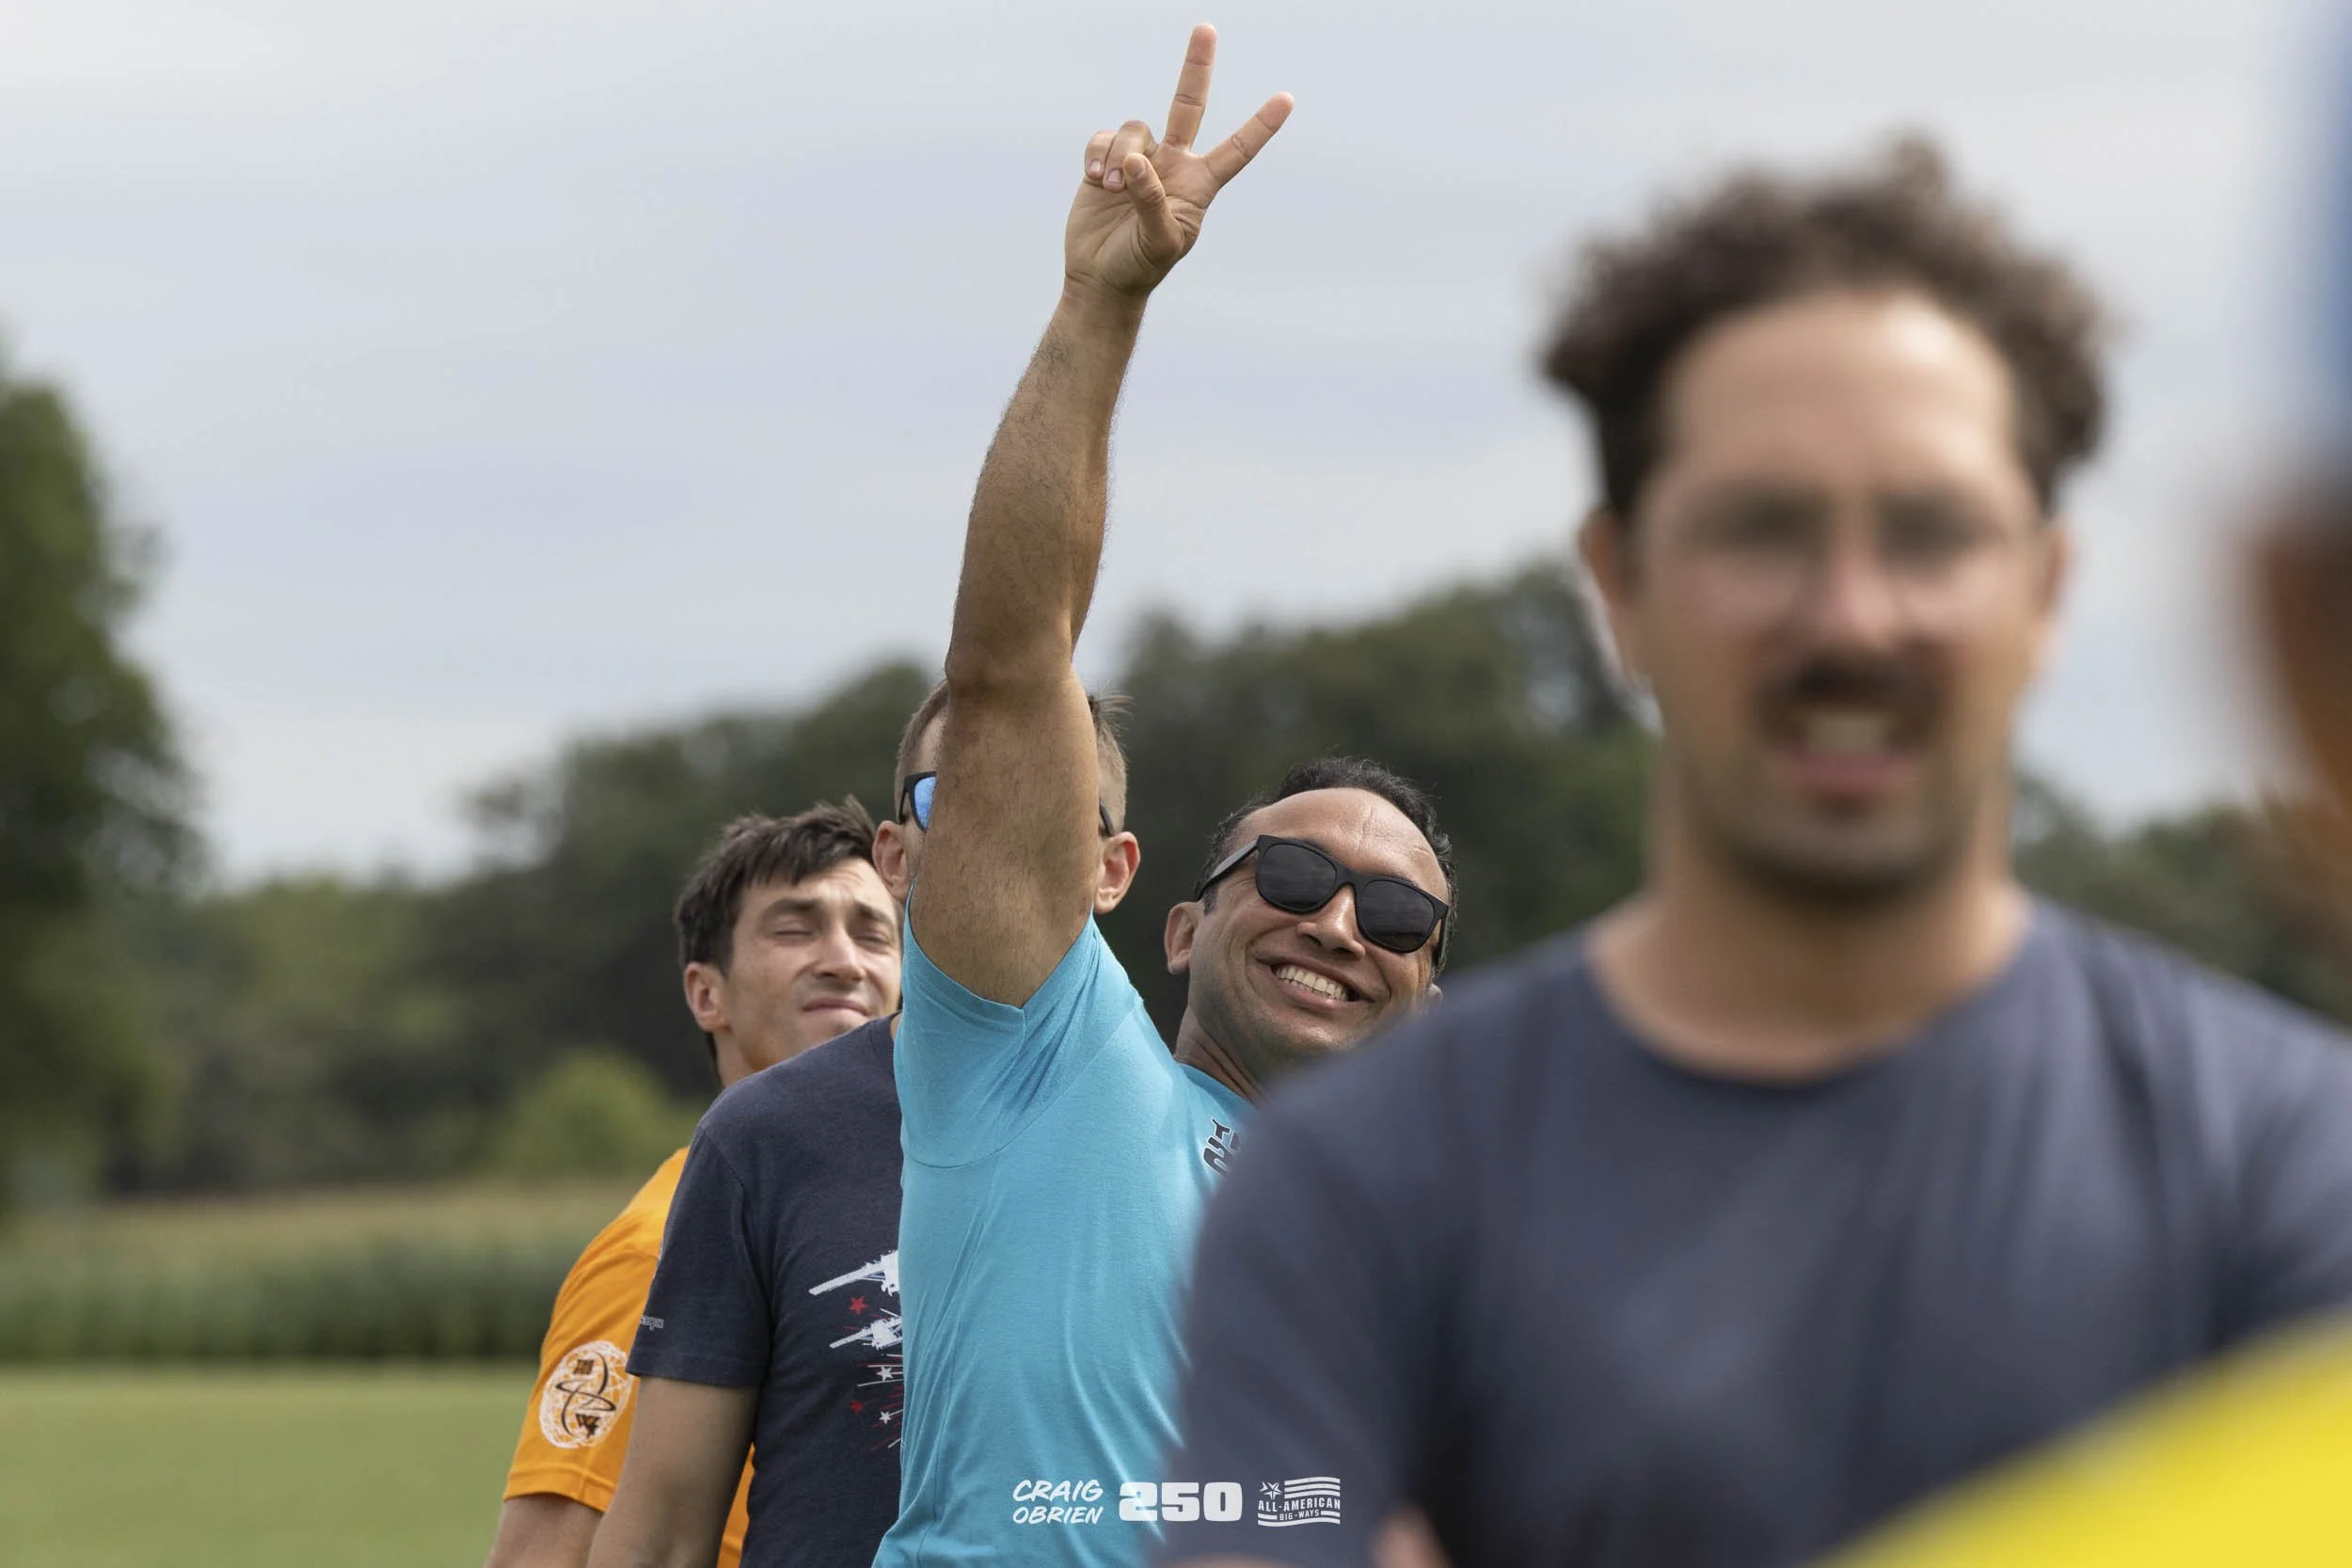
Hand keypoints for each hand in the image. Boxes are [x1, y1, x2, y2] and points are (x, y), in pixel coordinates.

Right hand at [1065, 24, 1292, 302]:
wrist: (1101, 277)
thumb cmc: (1140, 266)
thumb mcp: (1161, 242)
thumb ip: (1153, 201)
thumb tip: (1136, 161)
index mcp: (1199, 185)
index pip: (1236, 150)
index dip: (1260, 126)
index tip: (1287, 100)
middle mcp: (1173, 164)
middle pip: (1187, 105)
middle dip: (1196, 67)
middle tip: (1206, 29)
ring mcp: (1140, 159)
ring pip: (1135, 128)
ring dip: (1121, 154)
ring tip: (1113, 187)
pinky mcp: (1105, 160)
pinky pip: (1103, 137)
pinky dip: (1098, 154)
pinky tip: (1096, 180)